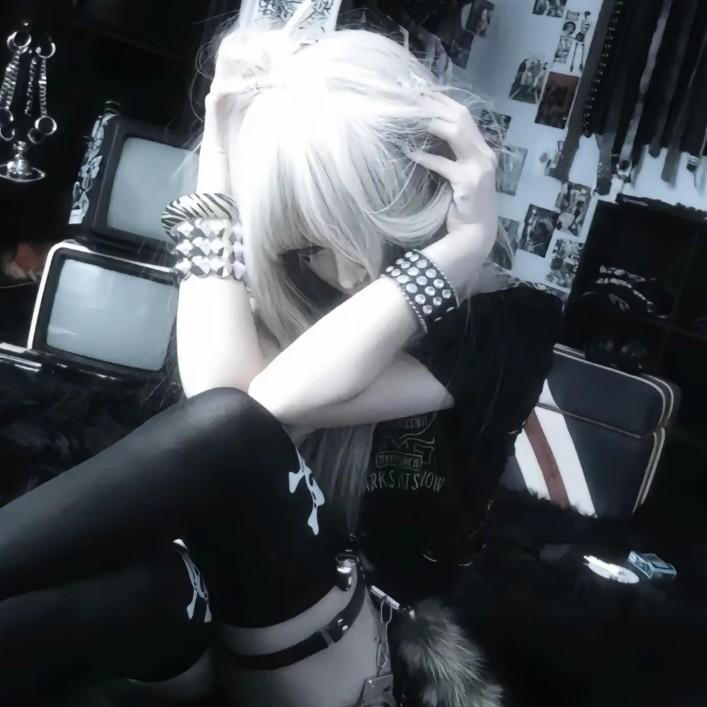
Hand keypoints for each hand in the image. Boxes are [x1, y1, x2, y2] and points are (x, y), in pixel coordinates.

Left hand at [408, 92, 497, 262]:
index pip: (464, 115)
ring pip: (456, 132)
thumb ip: (450, 155)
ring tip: (410, 116)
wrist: (475, 235)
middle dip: (436, 104)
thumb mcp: (458, 175)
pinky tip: (410, 153)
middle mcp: (484, 154)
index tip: (421, 91)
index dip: (442, 101)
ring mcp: (479, 167)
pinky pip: (444, 164)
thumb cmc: (463, 206)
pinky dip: (426, 157)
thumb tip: (425, 134)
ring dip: (432, 122)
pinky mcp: (468, 182)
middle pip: (461, 116)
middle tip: (411, 96)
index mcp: (482, 150)